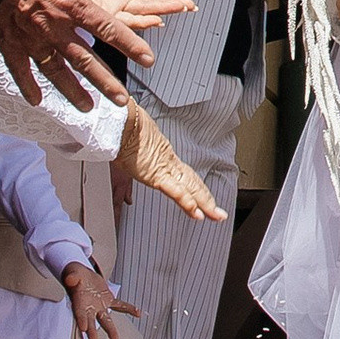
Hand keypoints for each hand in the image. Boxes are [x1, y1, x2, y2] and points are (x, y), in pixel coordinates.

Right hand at [0, 0, 189, 106]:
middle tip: (122, 101)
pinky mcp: (9, 42)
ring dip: (73, 92)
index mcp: (73, 5)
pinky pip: (20, 70)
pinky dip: (28, 86)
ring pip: (57, 72)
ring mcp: (31, 38)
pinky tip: (36, 101)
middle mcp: (55, 28)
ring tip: (88, 108)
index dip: (131, 45)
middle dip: (106, 83)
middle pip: (86, 61)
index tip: (148, 60)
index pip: (109, 29)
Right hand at [62, 259, 132, 338]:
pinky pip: (119, 305)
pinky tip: (137, 313)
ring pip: (106, 319)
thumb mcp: (73, 274)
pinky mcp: (108, 300)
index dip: (81, 319)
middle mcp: (89, 308)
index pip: (79, 313)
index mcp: (79, 303)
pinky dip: (128, 309)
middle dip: (93, 331)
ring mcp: (99, 306)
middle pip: (91, 321)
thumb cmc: (75, 276)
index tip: (83, 328)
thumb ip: (72, 278)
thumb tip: (71, 279)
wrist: (82, 276)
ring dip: (111, 329)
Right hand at [119, 102, 226, 220]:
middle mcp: (168, 162)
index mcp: (163, 155)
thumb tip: (123, 156)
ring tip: (216, 216)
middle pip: (193, 183)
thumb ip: (129, 154)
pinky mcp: (156, 174)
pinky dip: (187, 202)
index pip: (185, 176)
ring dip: (205, 204)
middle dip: (207, 199)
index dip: (196, 188)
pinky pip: (175, 191)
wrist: (120, 122)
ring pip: (190, 188)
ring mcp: (164, 168)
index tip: (204, 199)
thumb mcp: (128, 146)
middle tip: (219, 213)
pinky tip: (196, 212)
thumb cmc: (122, 129)